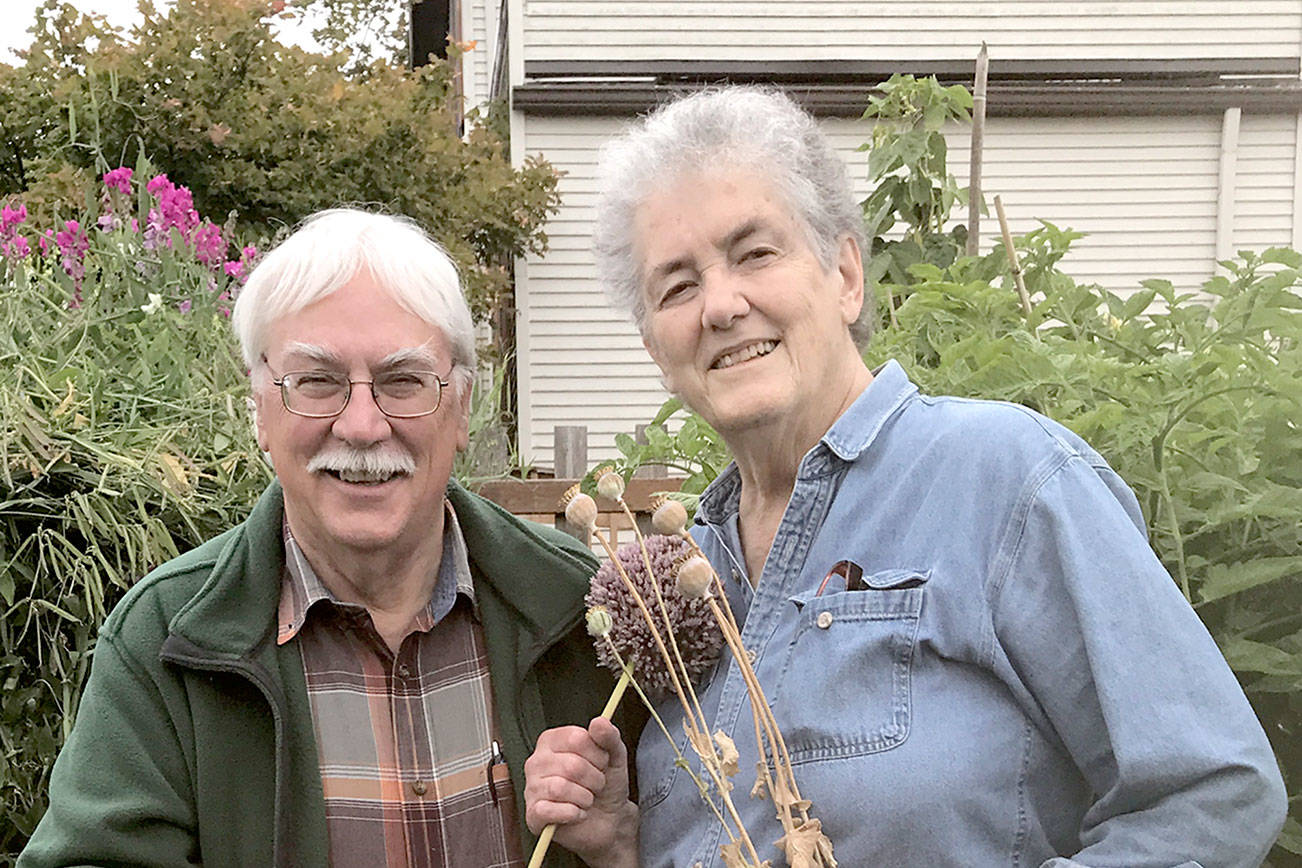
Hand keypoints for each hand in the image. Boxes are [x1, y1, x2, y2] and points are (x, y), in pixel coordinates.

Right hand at [524, 717, 639, 867]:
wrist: (608, 819)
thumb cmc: (606, 784)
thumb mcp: (614, 756)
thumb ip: (609, 736)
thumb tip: (599, 722)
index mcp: (552, 741)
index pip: (576, 738)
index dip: (598, 754)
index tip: (602, 762)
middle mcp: (537, 761)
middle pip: (571, 765)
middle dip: (594, 779)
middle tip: (596, 785)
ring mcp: (531, 788)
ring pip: (561, 788)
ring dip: (585, 798)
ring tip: (587, 799)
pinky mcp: (533, 814)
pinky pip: (550, 811)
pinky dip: (572, 814)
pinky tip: (576, 813)